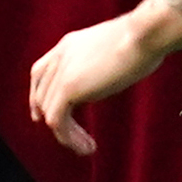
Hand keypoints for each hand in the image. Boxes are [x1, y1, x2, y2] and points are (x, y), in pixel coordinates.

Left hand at [28, 16, 161, 157]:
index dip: (38, 96)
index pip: (41, 72)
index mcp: (69, 44)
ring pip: (49, 111)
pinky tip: (88, 147)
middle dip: (54, 119)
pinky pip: (57, 120)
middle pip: (41, 94)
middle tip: (74, 139)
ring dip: (66, 134)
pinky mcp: (69, 87)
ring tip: (87, 147)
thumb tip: (109, 77)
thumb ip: (102, 64)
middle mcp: (61, 55)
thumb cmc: (144, 39)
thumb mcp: (114, 50)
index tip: (41, 116)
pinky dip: (69, 138)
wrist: (144, 34)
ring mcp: (62, 71)